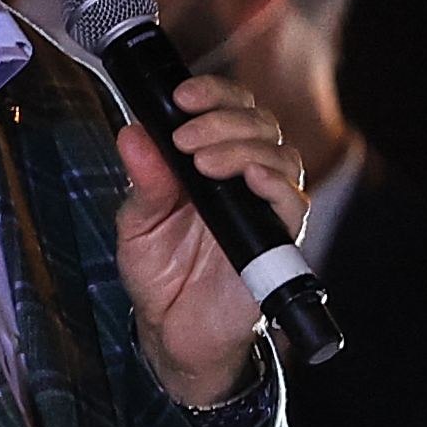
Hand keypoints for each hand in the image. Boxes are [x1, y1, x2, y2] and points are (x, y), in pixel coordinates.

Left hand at [113, 74, 306, 406]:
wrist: (173, 333)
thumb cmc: (161, 275)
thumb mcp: (137, 223)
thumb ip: (143, 180)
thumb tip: (133, 133)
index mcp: (213, 162)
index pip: (230, 108)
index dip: (213, 93)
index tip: (182, 96)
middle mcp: (245, 179)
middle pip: (260, 123)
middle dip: (223, 118)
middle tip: (186, 136)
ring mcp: (264, 209)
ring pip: (280, 154)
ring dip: (242, 147)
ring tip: (203, 160)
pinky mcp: (278, 241)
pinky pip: (294, 204)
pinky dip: (276, 184)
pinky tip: (251, 177)